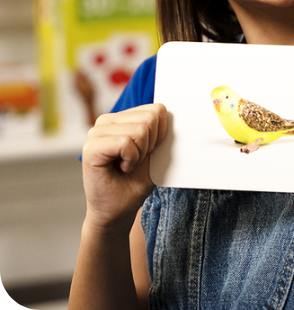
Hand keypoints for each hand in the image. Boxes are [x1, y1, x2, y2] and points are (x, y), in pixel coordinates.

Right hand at [80, 104, 167, 234]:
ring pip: (140, 130)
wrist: (117, 210)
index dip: (161, 134)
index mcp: (122, 118)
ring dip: (140, 154)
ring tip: (127, 164)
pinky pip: (126, 143)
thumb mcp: (155, 153)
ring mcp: (96, 132)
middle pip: (151, 118)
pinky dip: (131, 159)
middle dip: (151, 144)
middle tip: (135, 160)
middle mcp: (106, 121)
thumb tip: (177, 115)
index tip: (148, 152)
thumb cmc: (135, 182)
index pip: (157, 109)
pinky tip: (121, 168)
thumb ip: (161, 132)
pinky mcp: (90, 148)